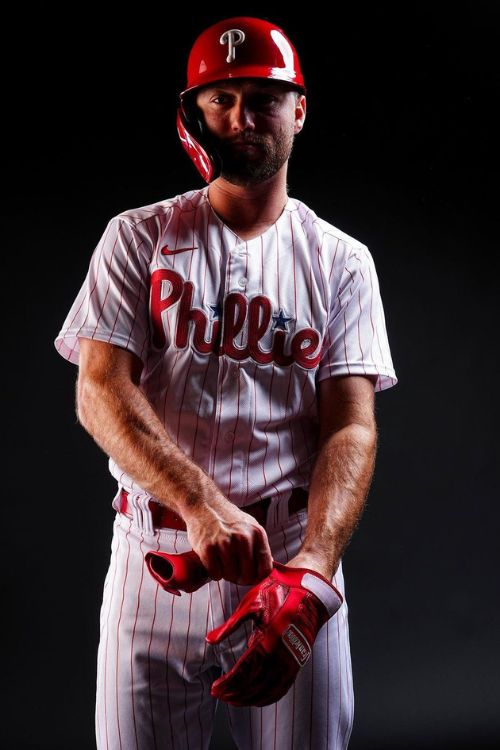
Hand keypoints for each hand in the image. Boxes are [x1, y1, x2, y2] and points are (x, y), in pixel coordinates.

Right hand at [184, 498, 273, 584]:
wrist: (203, 504)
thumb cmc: (227, 518)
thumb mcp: (250, 526)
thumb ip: (259, 546)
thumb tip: (269, 569)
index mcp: (257, 533)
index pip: (265, 569)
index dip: (258, 578)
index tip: (251, 577)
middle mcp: (243, 538)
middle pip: (248, 576)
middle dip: (240, 578)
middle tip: (234, 571)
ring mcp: (225, 543)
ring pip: (231, 576)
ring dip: (226, 574)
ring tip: (223, 562)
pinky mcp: (208, 549)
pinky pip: (215, 574)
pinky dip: (214, 572)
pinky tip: (213, 561)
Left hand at [205, 560, 342, 706]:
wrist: (309, 592)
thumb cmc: (278, 594)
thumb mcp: (251, 604)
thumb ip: (230, 625)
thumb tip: (209, 640)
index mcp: (267, 640)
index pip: (244, 671)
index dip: (228, 684)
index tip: (215, 689)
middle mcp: (281, 655)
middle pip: (254, 685)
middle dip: (234, 693)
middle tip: (219, 695)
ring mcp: (291, 662)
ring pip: (267, 691)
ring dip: (249, 699)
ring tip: (233, 699)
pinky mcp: (297, 664)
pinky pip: (281, 688)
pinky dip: (267, 697)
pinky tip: (255, 698)